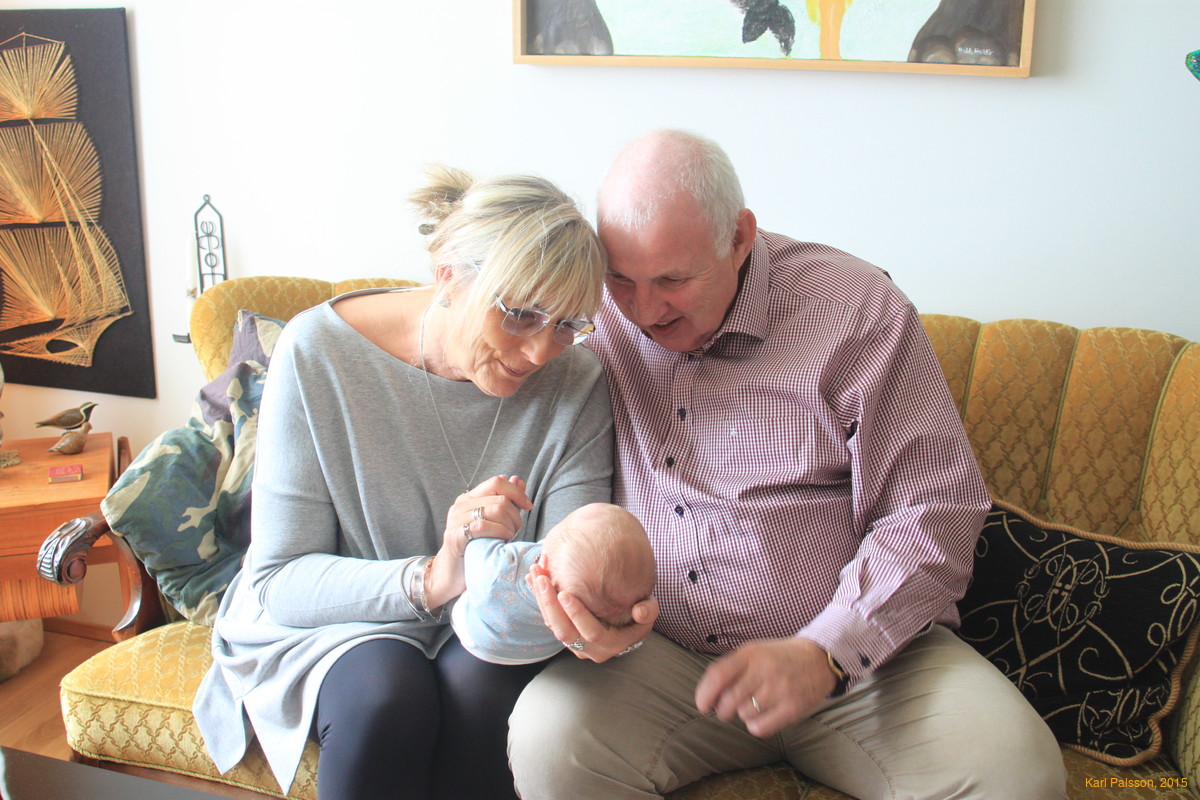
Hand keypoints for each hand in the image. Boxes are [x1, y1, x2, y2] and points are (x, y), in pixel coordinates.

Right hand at [427, 475, 532, 608]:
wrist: (451, 575)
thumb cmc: (476, 548)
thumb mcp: (493, 522)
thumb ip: (505, 501)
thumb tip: (519, 480)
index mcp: (469, 498)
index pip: (496, 482)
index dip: (516, 492)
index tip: (528, 506)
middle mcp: (460, 505)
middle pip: (500, 498)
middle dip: (516, 515)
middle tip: (516, 530)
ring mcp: (456, 519)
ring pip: (495, 510)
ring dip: (510, 525)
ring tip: (509, 537)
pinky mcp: (455, 535)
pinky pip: (484, 526)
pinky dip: (500, 531)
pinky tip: (503, 540)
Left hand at [529, 560, 658, 661]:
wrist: (624, 621)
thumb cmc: (638, 612)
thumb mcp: (648, 610)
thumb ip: (648, 610)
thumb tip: (640, 611)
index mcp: (611, 644)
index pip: (592, 633)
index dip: (577, 615)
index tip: (565, 594)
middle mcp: (589, 649)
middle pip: (565, 633)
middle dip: (551, 606)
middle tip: (542, 580)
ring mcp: (574, 643)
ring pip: (552, 626)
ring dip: (541, 600)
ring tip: (535, 573)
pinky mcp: (563, 632)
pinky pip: (547, 618)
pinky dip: (539, 598)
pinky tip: (532, 578)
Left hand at [694, 637, 836, 737]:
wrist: (818, 659)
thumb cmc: (778, 658)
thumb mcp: (753, 652)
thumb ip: (729, 669)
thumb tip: (704, 697)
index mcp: (751, 653)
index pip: (718, 675)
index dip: (705, 694)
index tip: (702, 706)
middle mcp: (765, 669)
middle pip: (729, 700)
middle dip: (724, 710)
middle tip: (728, 708)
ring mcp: (780, 689)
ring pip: (744, 715)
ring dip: (744, 714)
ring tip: (756, 704)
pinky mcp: (793, 707)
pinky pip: (760, 728)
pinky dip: (757, 726)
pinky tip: (764, 716)